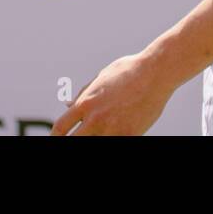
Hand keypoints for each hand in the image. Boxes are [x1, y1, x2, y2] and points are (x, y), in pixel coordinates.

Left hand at [50, 51, 173, 134]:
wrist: (156, 72)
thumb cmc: (129, 70)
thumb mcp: (102, 77)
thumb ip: (83, 92)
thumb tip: (67, 104)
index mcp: (86, 102)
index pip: (60, 127)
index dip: (56, 136)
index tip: (58, 138)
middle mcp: (95, 118)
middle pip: (74, 141)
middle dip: (73, 141)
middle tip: (77, 139)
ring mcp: (112, 128)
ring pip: (94, 143)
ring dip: (95, 139)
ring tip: (99, 132)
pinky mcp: (129, 135)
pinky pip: (115, 142)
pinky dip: (114, 137)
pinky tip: (118, 132)